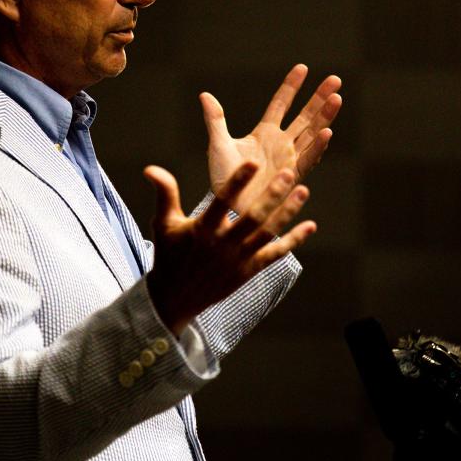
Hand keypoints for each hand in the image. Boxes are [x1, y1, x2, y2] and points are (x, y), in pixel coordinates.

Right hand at [143, 160, 315, 335]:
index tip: (252, 162)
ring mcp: (238, 260)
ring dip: (287, 213)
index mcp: (202, 230)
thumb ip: (165, 193)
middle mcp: (222, 246)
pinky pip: (275, 255)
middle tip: (288, 172)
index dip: (238, 182)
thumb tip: (150, 168)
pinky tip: (310, 225)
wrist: (175, 298)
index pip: (222, 202)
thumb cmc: (170, 254)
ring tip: (303, 190)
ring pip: (268, 234)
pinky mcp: (249, 271)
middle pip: (252, 218)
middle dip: (272, 195)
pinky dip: (294, 241)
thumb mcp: (164, 223)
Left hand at [203, 64, 340, 213]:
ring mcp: (289, 159)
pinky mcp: (292, 176)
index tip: (303, 68)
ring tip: (337, 98)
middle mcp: (281, 144)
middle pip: (305, 116)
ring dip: (325, 117)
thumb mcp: (219, 145)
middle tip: (335, 80)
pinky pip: (307, 159)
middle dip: (320, 98)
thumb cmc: (224, 178)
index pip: (281, 104)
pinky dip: (317, 146)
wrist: (228, 207)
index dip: (291, 87)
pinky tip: (326, 132)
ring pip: (311, 133)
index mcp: (264, 133)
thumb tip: (205, 95)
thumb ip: (216, 120)